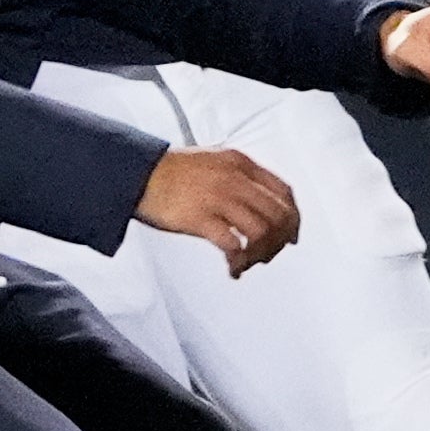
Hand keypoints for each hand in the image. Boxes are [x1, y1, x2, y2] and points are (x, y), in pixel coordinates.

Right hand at [135, 147, 299, 277]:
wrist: (136, 173)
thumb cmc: (171, 172)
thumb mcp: (214, 161)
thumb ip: (239, 177)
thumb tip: (260, 203)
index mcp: (241, 164)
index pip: (283, 192)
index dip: (293, 217)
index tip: (291, 234)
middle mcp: (235, 179)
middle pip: (278, 214)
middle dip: (279, 241)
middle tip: (269, 255)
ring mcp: (219, 198)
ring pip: (262, 231)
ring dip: (261, 254)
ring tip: (249, 263)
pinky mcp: (201, 219)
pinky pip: (234, 245)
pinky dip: (239, 262)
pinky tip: (234, 269)